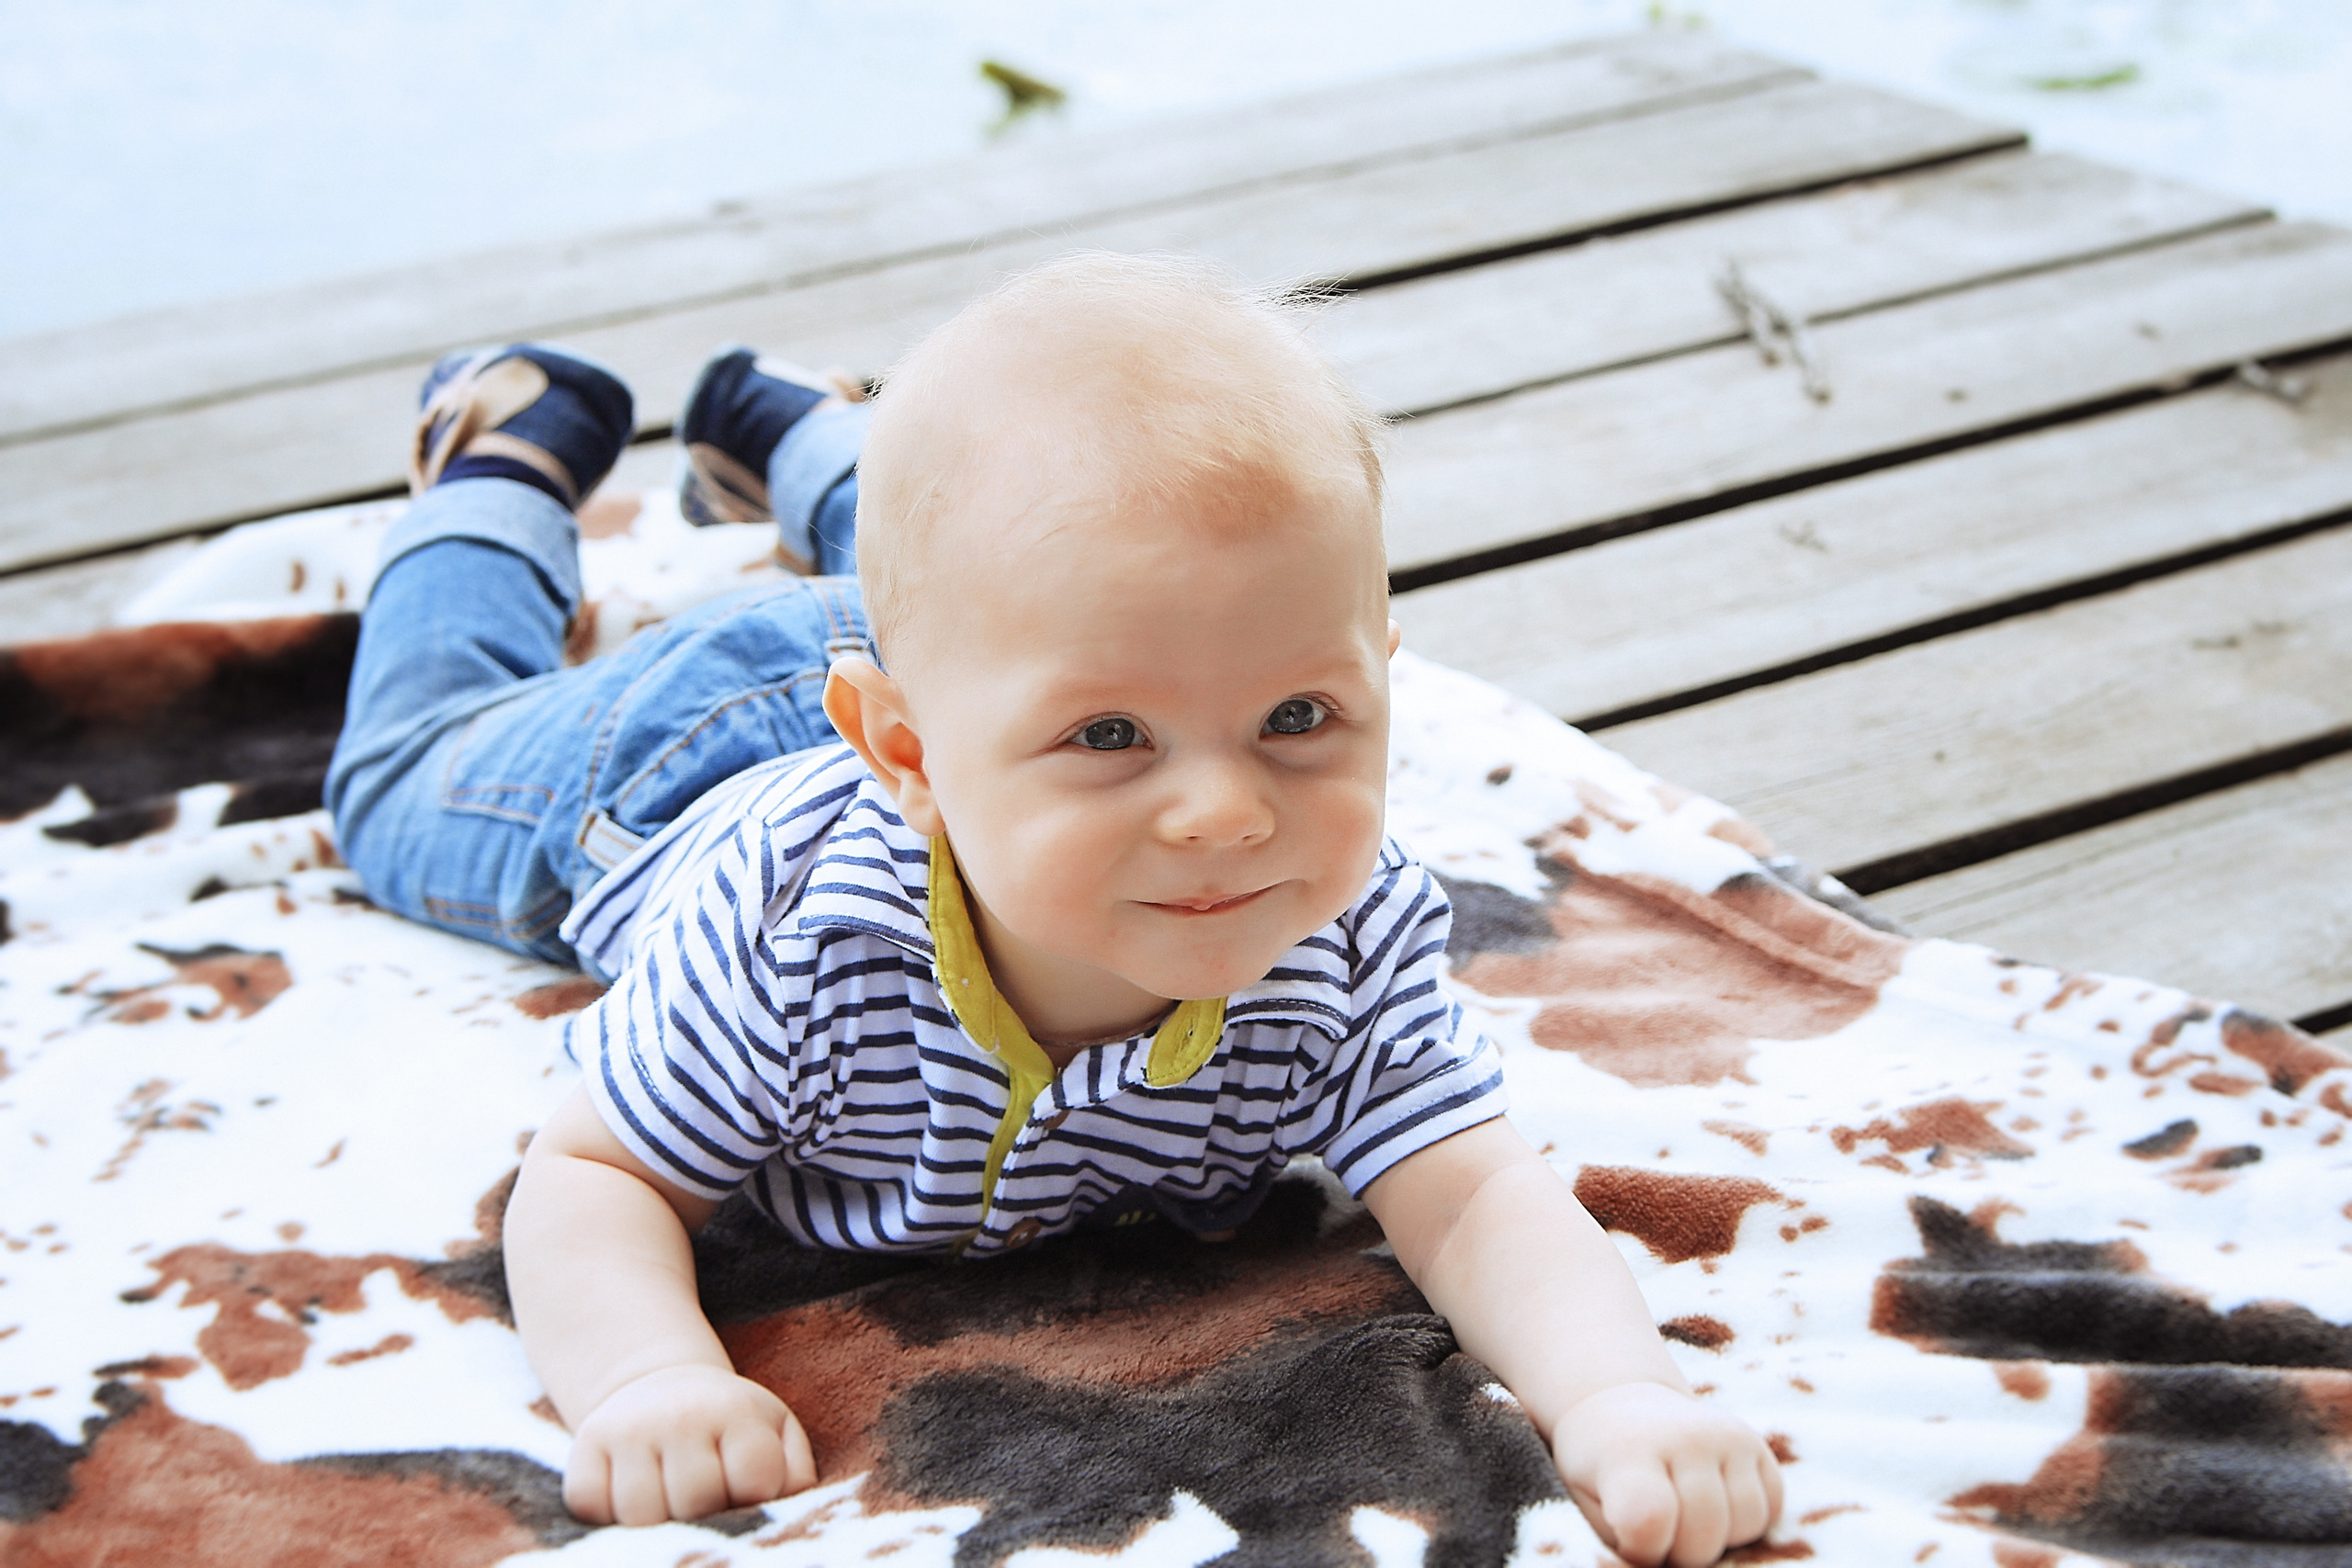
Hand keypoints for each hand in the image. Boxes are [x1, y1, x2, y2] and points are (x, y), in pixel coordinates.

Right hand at [563, 1363, 816, 1524]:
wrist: (660, 1387)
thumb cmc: (729, 1429)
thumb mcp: (775, 1435)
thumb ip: (793, 1475)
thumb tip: (791, 1516)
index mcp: (736, 1412)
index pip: (754, 1476)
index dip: (752, 1498)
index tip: (745, 1494)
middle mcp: (679, 1415)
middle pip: (694, 1500)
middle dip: (705, 1516)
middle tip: (706, 1506)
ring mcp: (627, 1430)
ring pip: (638, 1513)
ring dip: (656, 1525)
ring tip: (670, 1508)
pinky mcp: (584, 1448)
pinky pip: (589, 1506)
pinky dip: (606, 1518)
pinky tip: (630, 1502)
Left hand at [1551, 1382, 1782, 1567]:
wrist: (1622, 1409)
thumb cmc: (1601, 1474)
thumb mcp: (1590, 1510)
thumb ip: (1621, 1553)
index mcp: (1629, 1451)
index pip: (1651, 1520)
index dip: (1643, 1548)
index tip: (1628, 1534)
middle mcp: (1685, 1436)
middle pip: (1704, 1534)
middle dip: (1682, 1551)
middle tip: (1656, 1526)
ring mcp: (1727, 1436)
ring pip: (1747, 1525)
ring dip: (1718, 1538)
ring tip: (1684, 1514)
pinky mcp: (1757, 1444)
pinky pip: (1771, 1510)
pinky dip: (1745, 1522)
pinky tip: (1714, 1503)